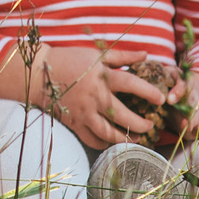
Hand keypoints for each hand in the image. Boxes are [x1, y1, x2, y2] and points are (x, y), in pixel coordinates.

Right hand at [0, 44, 159, 148]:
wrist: (38, 73)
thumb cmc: (69, 60)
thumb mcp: (95, 54)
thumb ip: (122, 56)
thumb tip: (146, 55)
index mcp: (101, 76)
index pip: (131, 85)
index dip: (149, 93)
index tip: (161, 100)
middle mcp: (94, 97)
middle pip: (124, 116)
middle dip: (141, 124)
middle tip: (150, 125)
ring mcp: (83, 112)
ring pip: (109, 134)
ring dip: (126, 138)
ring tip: (136, 137)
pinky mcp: (74, 123)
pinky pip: (92, 139)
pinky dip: (105, 143)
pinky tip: (114, 142)